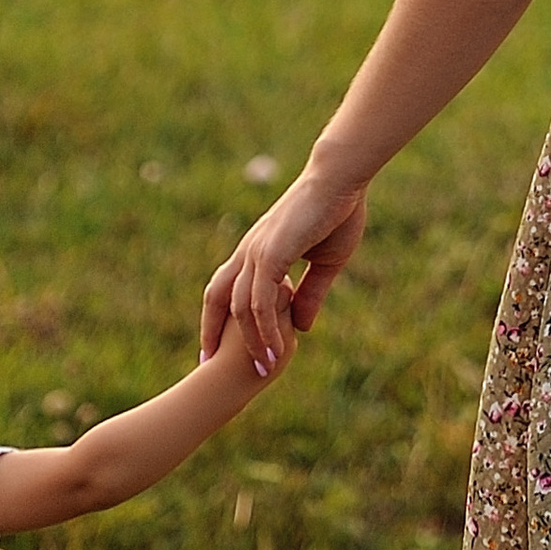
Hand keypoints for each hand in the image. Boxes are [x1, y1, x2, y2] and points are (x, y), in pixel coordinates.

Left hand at [201, 160, 369, 367]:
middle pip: (217, 297)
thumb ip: (309, 294)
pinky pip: (261, 302)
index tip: (218, 344)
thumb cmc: (336, 213)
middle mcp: (249, 252)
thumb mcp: (325, 264)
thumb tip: (301, 327)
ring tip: (264, 369)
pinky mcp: (271, 255)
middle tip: (209, 363)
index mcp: (258, 250)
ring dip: (252, 342)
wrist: (341, 180)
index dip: (220, 315)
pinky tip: (277, 349)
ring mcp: (257, 253)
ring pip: (241, 307)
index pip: (227, 287)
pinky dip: (266, 329)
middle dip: (212, 331)